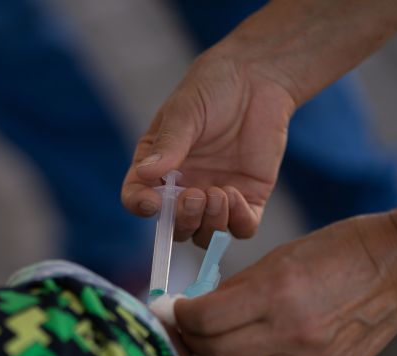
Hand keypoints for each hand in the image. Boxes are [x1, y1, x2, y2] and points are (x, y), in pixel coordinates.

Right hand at [122, 51, 295, 246]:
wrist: (257, 79)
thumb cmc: (212, 90)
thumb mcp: (184, 113)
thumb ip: (169, 144)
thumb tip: (146, 173)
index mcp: (156, 167)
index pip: (138, 197)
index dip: (140, 206)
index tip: (153, 203)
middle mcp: (183, 188)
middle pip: (174, 227)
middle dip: (182, 219)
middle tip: (195, 196)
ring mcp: (215, 196)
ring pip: (206, 235)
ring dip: (210, 224)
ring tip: (219, 194)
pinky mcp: (248, 197)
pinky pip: (241, 228)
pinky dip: (238, 222)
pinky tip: (237, 195)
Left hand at [173, 213, 396, 355]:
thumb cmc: (333, 251)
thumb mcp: (277, 258)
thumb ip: (234, 290)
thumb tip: (195, 310)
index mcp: (277, 292)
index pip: (206, 319)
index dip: (182, 316)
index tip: (177, 310)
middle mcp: (294, 331)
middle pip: (217, 354)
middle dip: (195, 341)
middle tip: (192, 329)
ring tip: (220, 347)